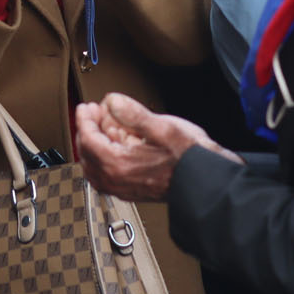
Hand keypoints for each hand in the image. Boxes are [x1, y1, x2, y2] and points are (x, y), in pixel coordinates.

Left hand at [74, 92, 234, 201]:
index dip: (85, 119)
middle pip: (87, 154)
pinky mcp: (131, 191)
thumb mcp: (163, 127)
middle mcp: (116, 180)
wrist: (208, 184)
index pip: (88, 139)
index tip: (87, 106)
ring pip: (94, 167)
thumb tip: (112, 101)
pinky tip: (115, 147)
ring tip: (104, 127)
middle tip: (94, 112)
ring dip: (94, 145)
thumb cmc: (191, 158)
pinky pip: (105, 176)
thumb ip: (133, 114)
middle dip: (88, 130)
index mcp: (118, 164)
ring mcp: (122, 189)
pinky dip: (102, 159)